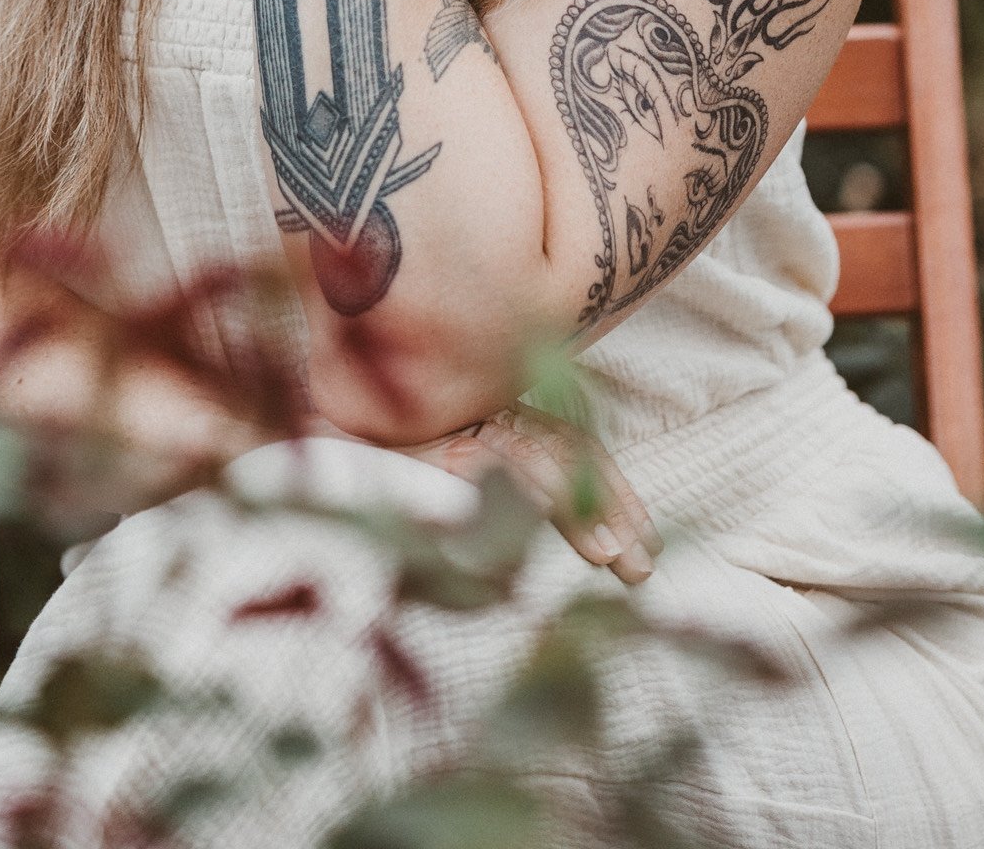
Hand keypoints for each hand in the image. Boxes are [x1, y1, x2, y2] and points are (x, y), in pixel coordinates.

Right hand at [407, 403, 663, 586]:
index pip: (580, 450)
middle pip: (571, 453)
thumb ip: (499, 515)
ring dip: (575, 507)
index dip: (618, 495)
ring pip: (538, 457)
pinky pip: (486, 461)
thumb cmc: (396, 474)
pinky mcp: (435, 442)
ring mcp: (467, 425)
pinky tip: (546, 514)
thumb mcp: (462, 496)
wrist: (334, 441)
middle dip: (613, 510)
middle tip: (641, 567)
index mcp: (511, 421)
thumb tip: (542, 566)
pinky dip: (519, 484)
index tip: (649, 543)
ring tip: (604, 556)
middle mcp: (496, 416)